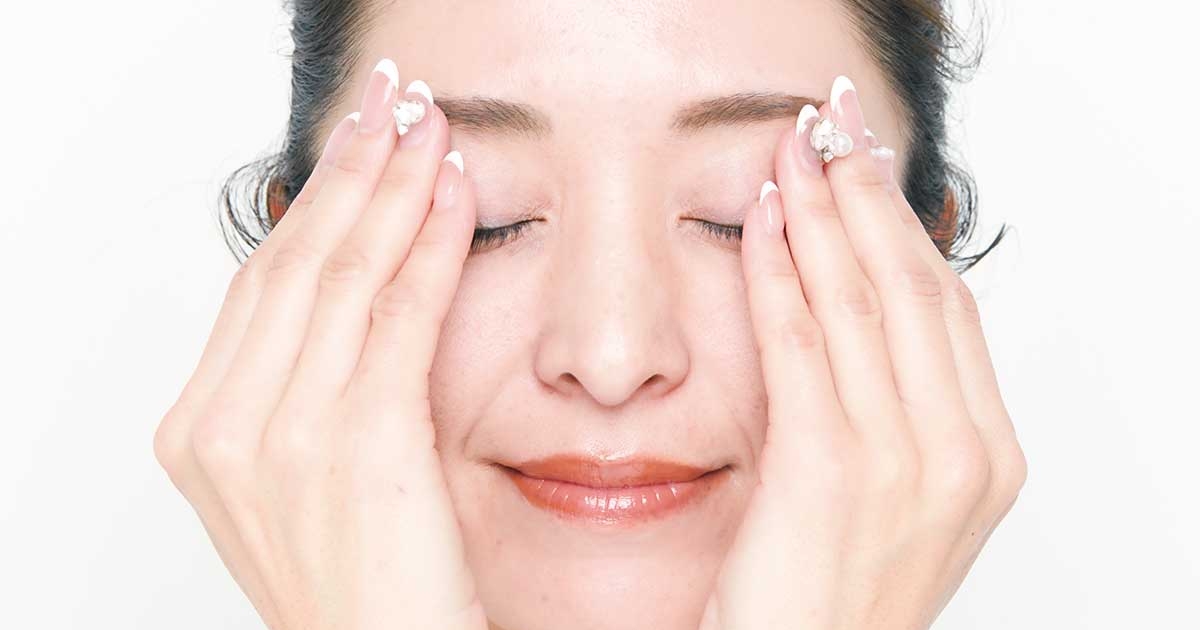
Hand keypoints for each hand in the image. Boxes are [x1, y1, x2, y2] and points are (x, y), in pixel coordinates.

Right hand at [152, 59, 486, 629]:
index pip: (260, 286)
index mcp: (201, 431)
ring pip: (343, 276)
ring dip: (392, 189)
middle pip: (293, 264)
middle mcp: (226, 427)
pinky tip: (454, 197)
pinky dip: (430, 247)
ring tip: (426, 129)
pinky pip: (399, 318)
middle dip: (349, 171)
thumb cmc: (358, 585)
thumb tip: (344, 289)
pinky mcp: (358, 446)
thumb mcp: (300, 480)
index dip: (311, 204)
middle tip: (389, 104)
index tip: (352, 147)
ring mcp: (283, 436)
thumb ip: (302, 387)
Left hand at [700, 77, 1026, 629]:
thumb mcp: (896, 498)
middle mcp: (959, 454)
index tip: (868, 171)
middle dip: (867, 197)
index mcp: (987, 457)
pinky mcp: (828, 472)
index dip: (906, 228)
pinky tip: (759, 225)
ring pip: (860, 302)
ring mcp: (902, 463)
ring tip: (790, 155)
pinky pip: (800, 343)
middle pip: (914, 289)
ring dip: (821, 215)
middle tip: (830, 132)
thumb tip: (867, 308)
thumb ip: (899, 408)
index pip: (949, 311)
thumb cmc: (837, 596)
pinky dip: (776, 272)